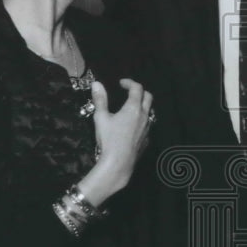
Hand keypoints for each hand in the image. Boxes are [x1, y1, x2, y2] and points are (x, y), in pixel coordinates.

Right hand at [78, 79, 153, 205]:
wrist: (118, 163)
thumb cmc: (109, 139)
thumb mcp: (101, 118)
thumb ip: (100, 99)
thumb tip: (96, 84)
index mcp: (134, 108)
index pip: (137, 88)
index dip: (129, 82)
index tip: (121, 83)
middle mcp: (144, 116)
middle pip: (148, 97)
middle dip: (139, 91)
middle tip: (128, 92)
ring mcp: (148, 128)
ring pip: (150, 112)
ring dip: (142, 106)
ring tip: (130, 108)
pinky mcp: (147, 139)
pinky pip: (148, 125)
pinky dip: (142, 120)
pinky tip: (132, 126)